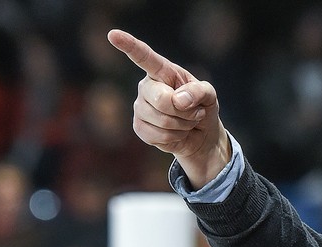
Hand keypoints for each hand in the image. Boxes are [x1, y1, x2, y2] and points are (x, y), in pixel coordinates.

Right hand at [107, 29, 231, 188]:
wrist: (200, 134)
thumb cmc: (202, 107)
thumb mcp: (208, 94)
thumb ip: (198, 91)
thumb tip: (178, 100)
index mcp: (161, 71)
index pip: (144, 56)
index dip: (128, 45)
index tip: (113, 34)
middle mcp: (146, 86)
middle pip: (162, 100)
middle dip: (184, 111)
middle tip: (194, 111)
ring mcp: (140, 107)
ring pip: (162, 121)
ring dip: (182, 125)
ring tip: (186, 122)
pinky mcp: (139, 127)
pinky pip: (158, 135)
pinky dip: (175, 137)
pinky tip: (177, 132)